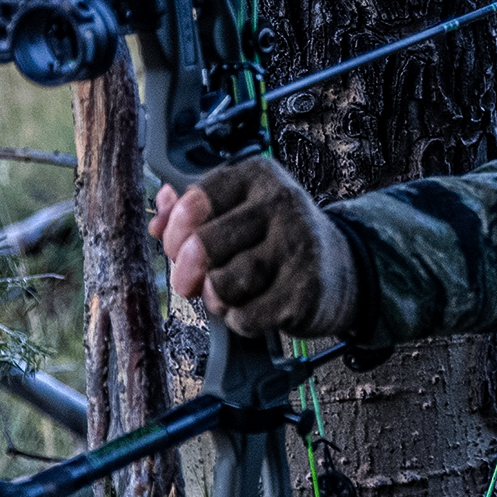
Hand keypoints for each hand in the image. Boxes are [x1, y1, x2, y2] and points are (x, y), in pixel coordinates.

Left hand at [150, 158, 360, 337]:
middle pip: (203, 245)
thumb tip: (155, 220)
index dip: (174, 232)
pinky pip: (246, 316)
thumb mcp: (239, 211)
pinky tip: (254, 307)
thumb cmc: (277, 239)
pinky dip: (240, 320)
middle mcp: (282, 203)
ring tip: (229, 293)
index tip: (177, 247)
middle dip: (187, 271)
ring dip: (216, 298)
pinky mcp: (305, 291)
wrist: (340, 269)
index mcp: (259, 176)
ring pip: (222, 283)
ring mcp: (297, 246)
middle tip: (192, 282)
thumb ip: (192, 211)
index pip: (195, 201)